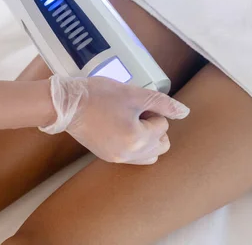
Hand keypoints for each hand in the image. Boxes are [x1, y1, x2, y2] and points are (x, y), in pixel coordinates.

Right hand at [40, 76, 189, 164]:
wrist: (67, 104)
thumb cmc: (98, 96)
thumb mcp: (134, 94)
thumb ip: (162, 103)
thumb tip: (184, 112)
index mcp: (137, 139)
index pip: (163, 126)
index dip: (151, 110)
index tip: (134, 103)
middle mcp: (129, 154)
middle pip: (161, 146)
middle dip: (154, 128)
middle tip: (136, 112)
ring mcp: (117, 158)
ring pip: (149, 155)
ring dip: (147, 139)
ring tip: (130, 121)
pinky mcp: (108, 157)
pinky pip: (133, 157)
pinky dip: (135, 145)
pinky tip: (122, 128)